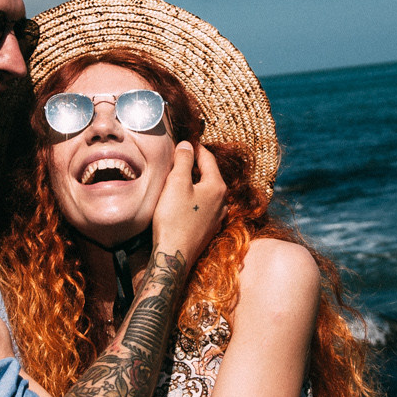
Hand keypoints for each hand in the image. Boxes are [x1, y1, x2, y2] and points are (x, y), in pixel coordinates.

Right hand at [149, 141, 225, 261]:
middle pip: (210, 174)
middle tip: (180, 157)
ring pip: (208, 190)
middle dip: (196, 165)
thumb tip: (187, 145)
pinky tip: (183, 199)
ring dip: (196, 182)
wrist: (174, 255)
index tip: (185, 142)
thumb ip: (183, 160)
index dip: (195, 148)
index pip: (208, 158)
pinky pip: (205, 205)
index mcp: (218, 186)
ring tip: (180, 176)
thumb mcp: (176, 183)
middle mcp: (223, 201)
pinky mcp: (209, 229)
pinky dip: (196, 196)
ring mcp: (218, 217)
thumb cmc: (174, 218)